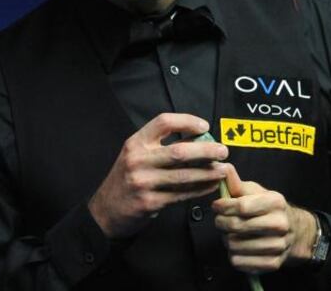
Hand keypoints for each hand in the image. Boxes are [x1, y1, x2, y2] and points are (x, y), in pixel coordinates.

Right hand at [88, 113, 228, 237]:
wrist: (106, 209)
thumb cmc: (126, 179)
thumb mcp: (135, 156)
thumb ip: (159, 147)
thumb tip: (198, 141)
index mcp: (136, 143)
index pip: (163, 122)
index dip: (187, 121)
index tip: (205, 127)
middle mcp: (138, 160)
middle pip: (179, 151)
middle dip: (207, 151)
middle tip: (223, 151)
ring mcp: (143, 182)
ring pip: (184, 175)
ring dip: (208, 172)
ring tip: (223, 170)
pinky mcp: (150, 202)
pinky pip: (182, 194)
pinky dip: (200, 190)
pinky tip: (211, 186)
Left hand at [211, 164, 317, 272]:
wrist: (295, 232)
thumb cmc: (268, 209)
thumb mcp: (255, 192)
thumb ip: (236, 182)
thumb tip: (222, 166)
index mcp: (276, 203)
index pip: (241, 206)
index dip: (223, 206)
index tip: (216, 206)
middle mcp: (280, 225)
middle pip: (235, 226)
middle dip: (221, 222)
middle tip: (221, 220)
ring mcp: (278, 246)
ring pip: (234, 245)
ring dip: (227, 239)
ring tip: (231, 234)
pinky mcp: (272, 263)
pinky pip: (239, 262)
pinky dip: (234, 255)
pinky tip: (239, 247)